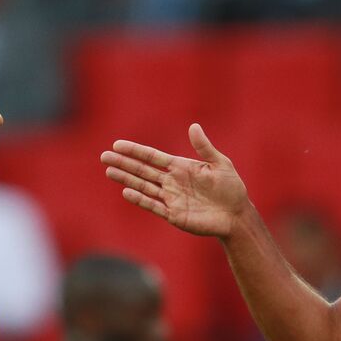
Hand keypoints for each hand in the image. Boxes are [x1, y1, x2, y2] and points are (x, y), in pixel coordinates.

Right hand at [101, 123, 251, 237]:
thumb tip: (193, 126)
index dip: (135, 151)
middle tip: (104, 157)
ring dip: (126, 179)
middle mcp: (171, 182)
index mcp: (180, 167)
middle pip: (142, 171)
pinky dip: (140, 199)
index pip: (152, 157)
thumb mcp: (220, 163)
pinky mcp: (173, 215)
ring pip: (143, 187)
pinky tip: (126, 192)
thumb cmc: (231, 188)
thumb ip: (204, 148)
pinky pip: (153, 206)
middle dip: (123, 164)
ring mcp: (170, 199)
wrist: (236, 215)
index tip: (117, 145)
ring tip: (108, 172)